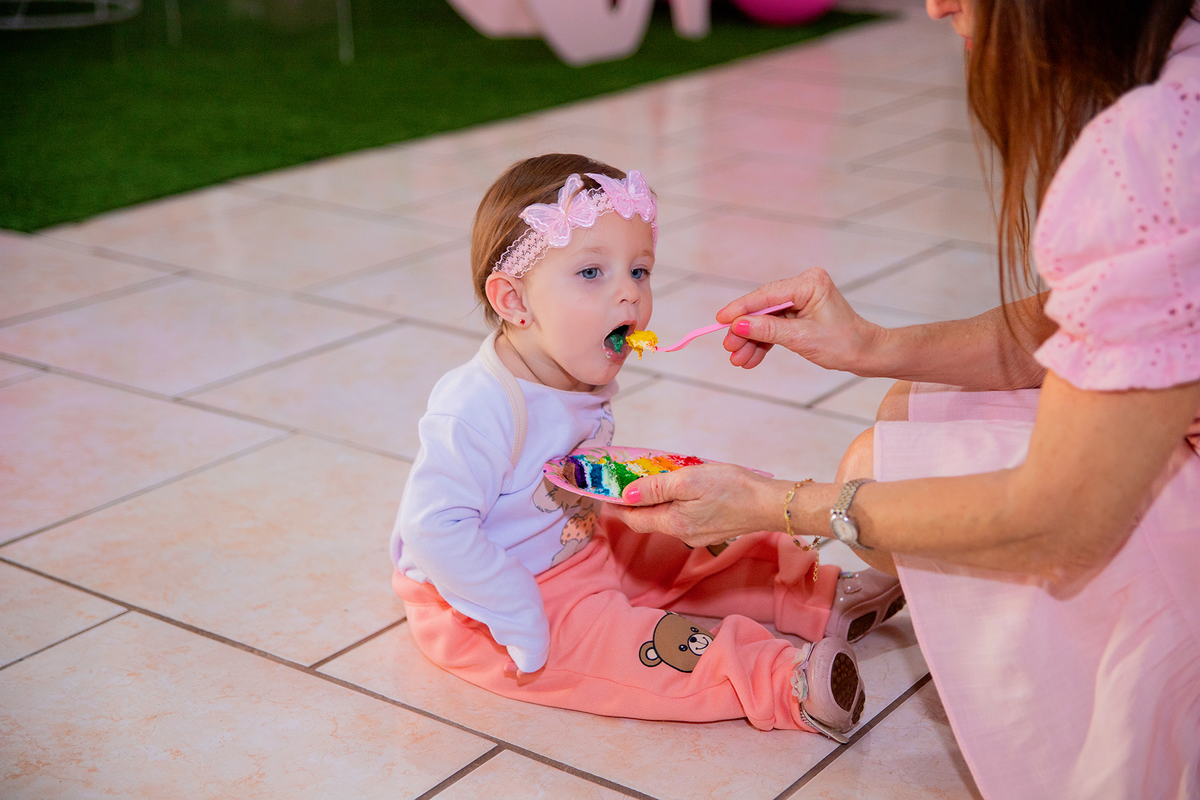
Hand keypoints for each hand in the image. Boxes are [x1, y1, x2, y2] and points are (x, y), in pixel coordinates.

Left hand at [607, 463, 779, 547]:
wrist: (770, 503)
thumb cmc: (733, 488)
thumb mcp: (688, 480)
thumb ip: (655, 488)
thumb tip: (625, 495)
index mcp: (674, 523)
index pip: (634, 519)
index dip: (617, 507)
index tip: (605, 494)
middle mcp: (683, 534)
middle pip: (649, 520)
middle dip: (634, 503)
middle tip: (625, 481)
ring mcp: (698, 534)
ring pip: (666, 518)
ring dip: (655, 502)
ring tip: (651, 480)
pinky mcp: (710, 529)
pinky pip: (682, 517)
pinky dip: (673, 504)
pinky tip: (679, 490)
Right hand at [716, 268, 881, 373]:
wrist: (865, 354)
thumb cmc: (843, 344)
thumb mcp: (802, 339)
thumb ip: (768, 330)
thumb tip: (738, 326)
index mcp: (809, 283)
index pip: (767, 296)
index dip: (741, 309)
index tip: (720, 320)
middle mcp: (803, 285)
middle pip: (763, 307)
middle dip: (745, 330)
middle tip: (729, 348)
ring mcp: (800, 299)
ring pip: (766, 319)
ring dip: (751, 340)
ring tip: (738, 359)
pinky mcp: (798, 312)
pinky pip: (774, 326)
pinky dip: (763, 342)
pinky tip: (750, 358)